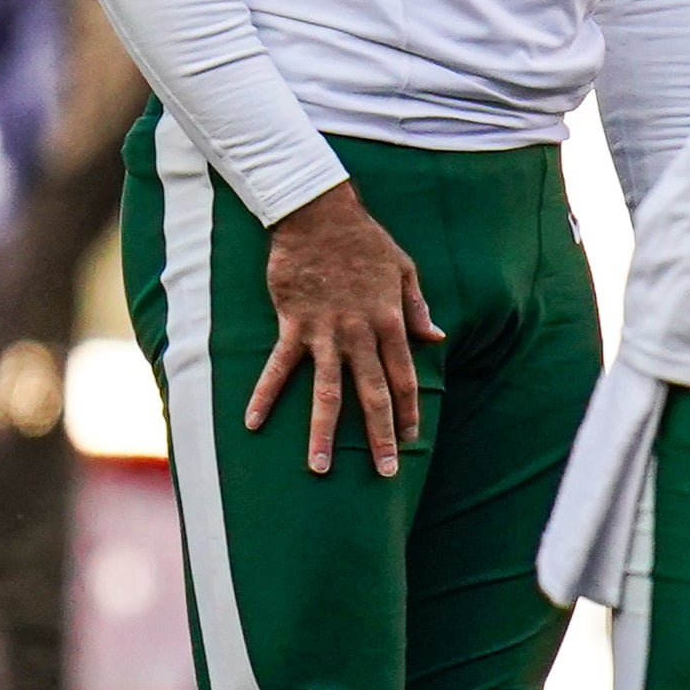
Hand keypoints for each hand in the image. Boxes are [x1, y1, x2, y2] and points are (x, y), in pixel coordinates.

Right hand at [252, 182, 437, 475]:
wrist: (319, 215)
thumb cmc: (365, 241)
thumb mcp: (405, 271)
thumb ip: (417, 309)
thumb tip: (436, 337)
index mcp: (391, 323)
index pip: (404, 378)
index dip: (408, 412)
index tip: (411, 441)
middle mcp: (361, 334)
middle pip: (373, 394)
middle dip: (380, 437)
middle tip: (386, 473)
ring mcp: (325, 332)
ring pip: (327, 392)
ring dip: (323, 432)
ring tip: (320, 468)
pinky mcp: (292, 324)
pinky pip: (278, 367)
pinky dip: (265, 395)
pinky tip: (253, 423)